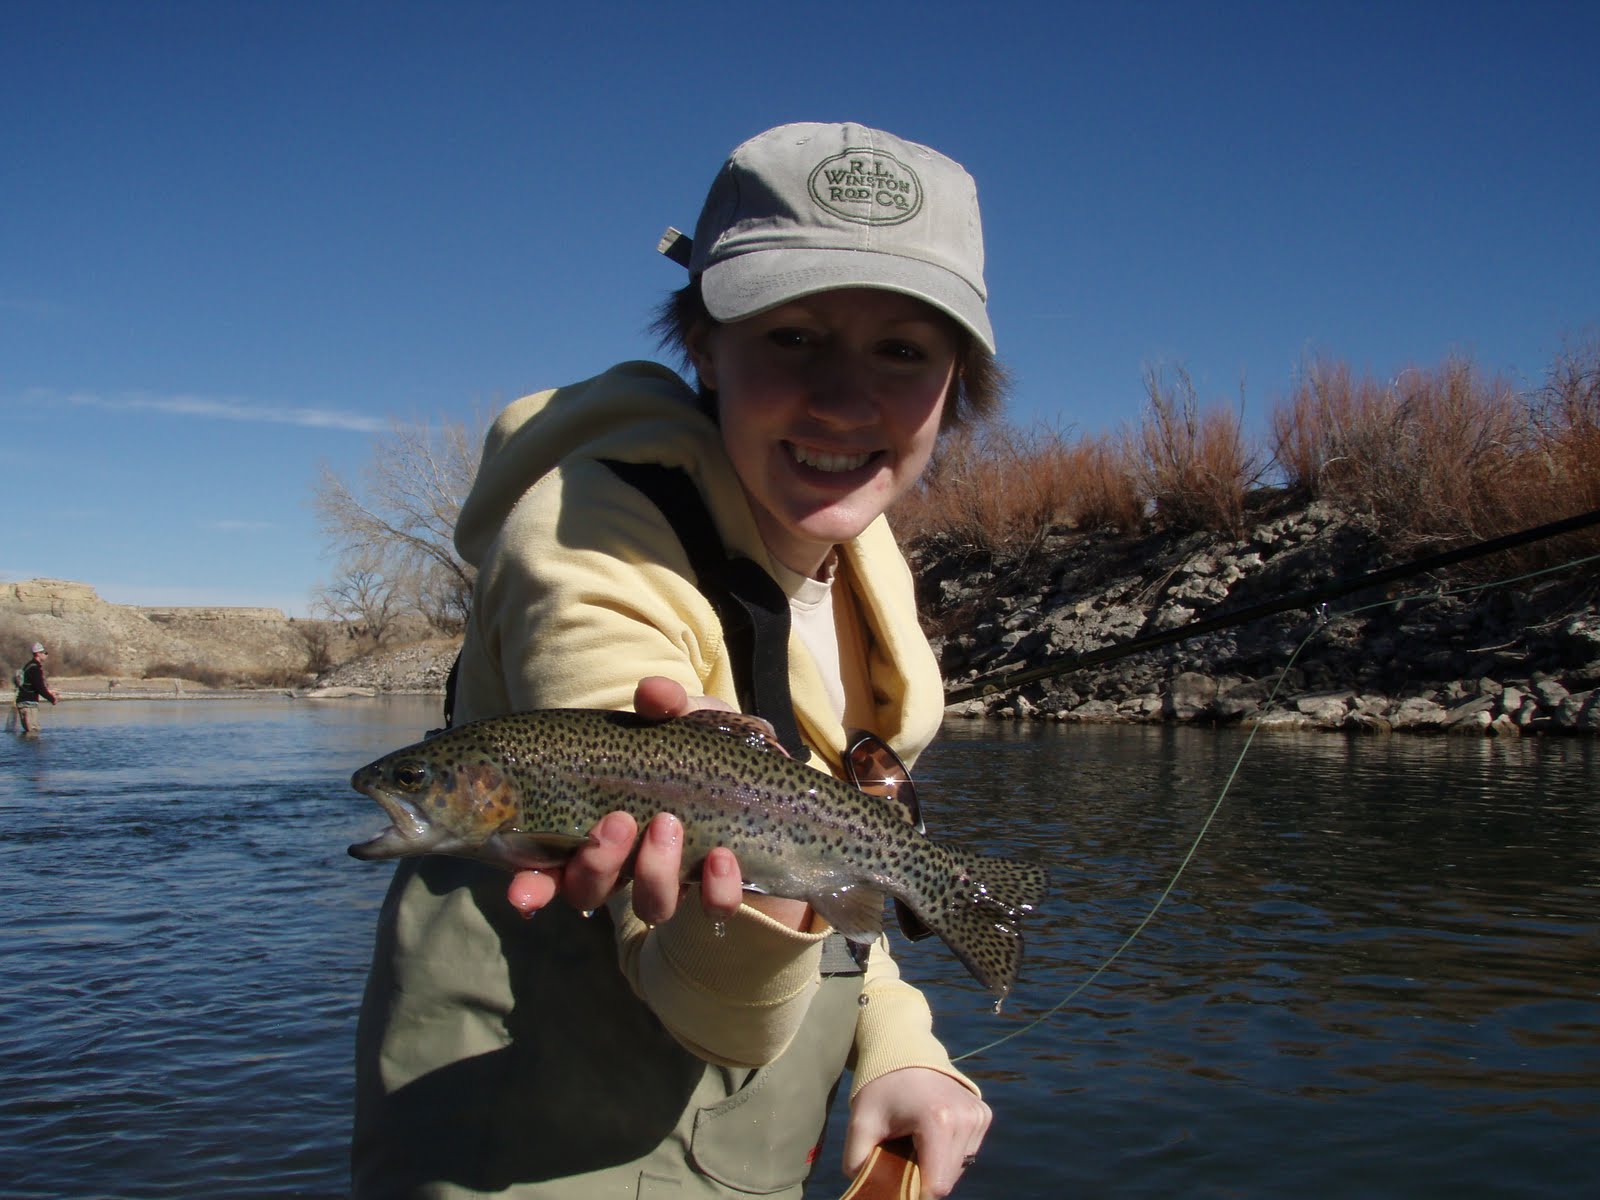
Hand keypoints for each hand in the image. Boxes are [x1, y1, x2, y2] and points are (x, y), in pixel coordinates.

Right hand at [505, 677, 745, 922]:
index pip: (553, 866)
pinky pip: (714, 908)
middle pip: (590, 890)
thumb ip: (669, 706)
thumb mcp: (692, 722)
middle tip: (618, 821)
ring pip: (650, 905)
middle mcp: (633, 863)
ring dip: (652, 870)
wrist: (783, 791)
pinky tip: (722, 858)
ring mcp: (679, 882)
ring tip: (668, 825)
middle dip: (595, 864)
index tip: (522, 892)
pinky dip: (716, 889)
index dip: (533, 885)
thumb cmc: (716, 754)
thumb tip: (651, 692)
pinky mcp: (725, 893)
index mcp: (604, 826)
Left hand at [844, 1068, 990, 1199]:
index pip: (936, 1185)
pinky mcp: (983, 1114)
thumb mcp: (861, 1122)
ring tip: (916, 1141)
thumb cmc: (880, 1086)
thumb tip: (865, 1187)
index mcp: (938, 1121)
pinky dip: (948, 1151)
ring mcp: (978, 1115)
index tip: (897, 1176)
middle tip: (903, 1156)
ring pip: (959, 1168)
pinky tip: (931, 1133)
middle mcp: (966, 1118)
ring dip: (937, 1165)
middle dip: (924, 1176)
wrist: (904, 1048)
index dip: (913, 1191)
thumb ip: (858, 1161)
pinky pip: (967, 1152)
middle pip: (948, 1179)